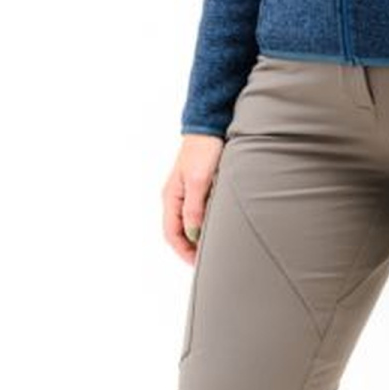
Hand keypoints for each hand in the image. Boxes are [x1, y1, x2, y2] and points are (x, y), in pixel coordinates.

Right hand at [162, 135, 222, 265]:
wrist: (209, 125)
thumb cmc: (203, 150)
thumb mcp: (199, 181)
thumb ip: (194, 208)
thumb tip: (192, 234)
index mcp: (171, 198)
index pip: (171, 234)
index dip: (183, 251)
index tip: (197, 263)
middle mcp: (175, 197)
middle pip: (178, 231)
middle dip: (190, 248)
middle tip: (208, 259)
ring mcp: (186, 192)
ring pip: (188, 222)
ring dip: (197, 236)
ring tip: (213, 247)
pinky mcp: (198, 186)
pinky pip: (196, 212)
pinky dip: (203, 223)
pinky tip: (216, 226)